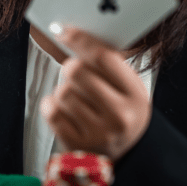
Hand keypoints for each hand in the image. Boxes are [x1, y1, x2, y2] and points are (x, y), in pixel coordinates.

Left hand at [41, 25, 150, 161]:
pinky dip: (51, 105)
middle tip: (76, 72)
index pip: (102, 56)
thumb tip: (72, 32)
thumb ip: (107, 63)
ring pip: (62, 91)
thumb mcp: (127, 88)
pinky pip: (51, 111)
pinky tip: (63, 110)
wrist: (128, 155)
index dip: (79, 39)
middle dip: (71, 66)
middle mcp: (120, 116)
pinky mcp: (77, 146)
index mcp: (135, 95)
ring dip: (64, 90)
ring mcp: (99, 134)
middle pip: (76, 71)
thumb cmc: (122, 112)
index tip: (64, 30)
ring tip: (77, 99)